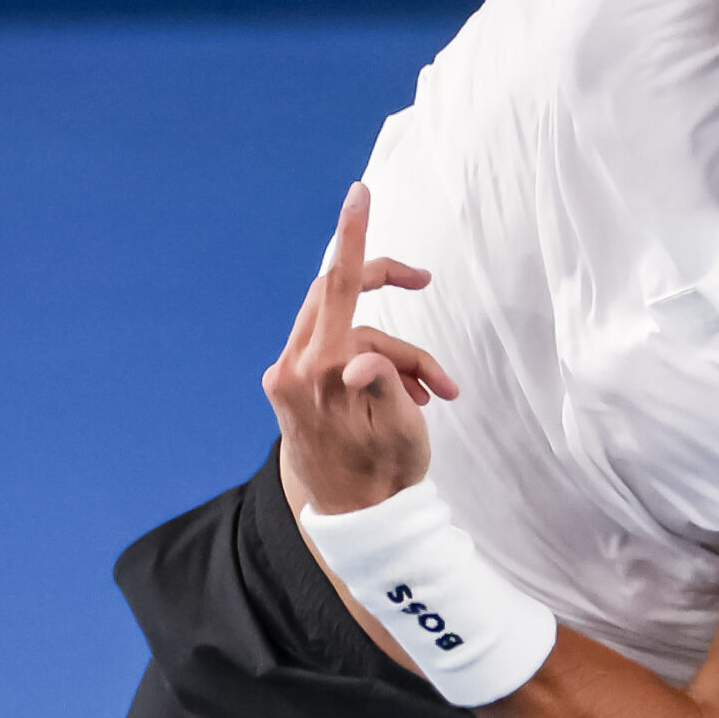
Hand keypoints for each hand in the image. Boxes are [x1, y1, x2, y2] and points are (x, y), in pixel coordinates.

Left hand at [262, 183, 458, 513]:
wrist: (357, 523)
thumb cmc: (386, 480)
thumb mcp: (402, 434)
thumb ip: (385, 385)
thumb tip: (366, 357)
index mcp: (318, 376)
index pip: (337, 289)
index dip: (352, 238)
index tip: (358, 194)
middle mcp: (291, 371)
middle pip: (336, 297)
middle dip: (383, 287)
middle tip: (422, 279)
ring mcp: (285, 378)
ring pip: (342, 325)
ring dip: (390, 345)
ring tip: (433, 388)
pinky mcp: (289, 387)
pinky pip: (333, 349)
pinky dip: (371, 361)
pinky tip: (408, 394)